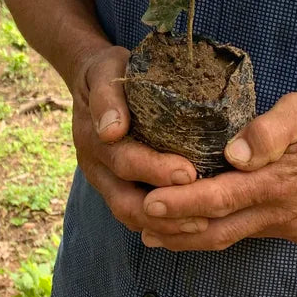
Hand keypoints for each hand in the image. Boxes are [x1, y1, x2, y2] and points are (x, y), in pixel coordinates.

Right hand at [69, 45, 198, 234]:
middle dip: (165, 207)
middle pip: (125, 200)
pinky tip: (189, 225)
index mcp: (93, 136)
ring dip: (164, 225)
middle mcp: (96, 165)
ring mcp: (104, 181)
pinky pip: (135, 217)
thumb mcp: (105, 70)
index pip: (123, 161)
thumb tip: (112, 130)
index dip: (155, 170)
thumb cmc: (109, 71)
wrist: (95, 79)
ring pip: (130, 215)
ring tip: (202, 224)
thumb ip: (107, 96)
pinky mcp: (116, 188)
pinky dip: (160, 226)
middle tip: (203, 208)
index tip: (188, 172)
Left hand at [135, 89, 296, 250]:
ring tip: (152, 231)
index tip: (149, 202)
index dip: (182, 203)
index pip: (220, 197)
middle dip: (175, 227)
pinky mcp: (293, 228)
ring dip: (191, 237)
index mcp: (279, 181)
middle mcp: (280, 211)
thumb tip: (236, 151)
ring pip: (230, 238)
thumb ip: (272, 129)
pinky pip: (246, 234)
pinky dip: (216, 233)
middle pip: (218, 228)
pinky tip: (195, 226)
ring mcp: (287, 224)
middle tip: (136, 218)